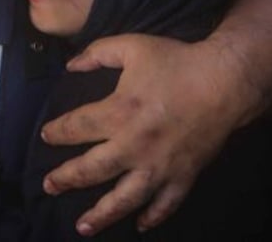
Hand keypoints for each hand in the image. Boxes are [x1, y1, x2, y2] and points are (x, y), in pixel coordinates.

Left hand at [40, 34, 242, 235]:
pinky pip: (166, 204)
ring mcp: (160, 165)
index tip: (46, 136)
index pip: (77, 127)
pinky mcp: (184, 175)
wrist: (225, 80)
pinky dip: (153, 217)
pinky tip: (139, 225)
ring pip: (125, 199)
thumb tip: (70, 65)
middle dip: (66, 179)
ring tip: (82, 227)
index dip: (57, 132)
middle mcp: (134, 145)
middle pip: (92, 169)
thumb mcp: (131, 46)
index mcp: (119, 111)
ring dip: (101, 215)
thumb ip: (96, 53)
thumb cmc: (176, 61)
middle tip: (49, 186)